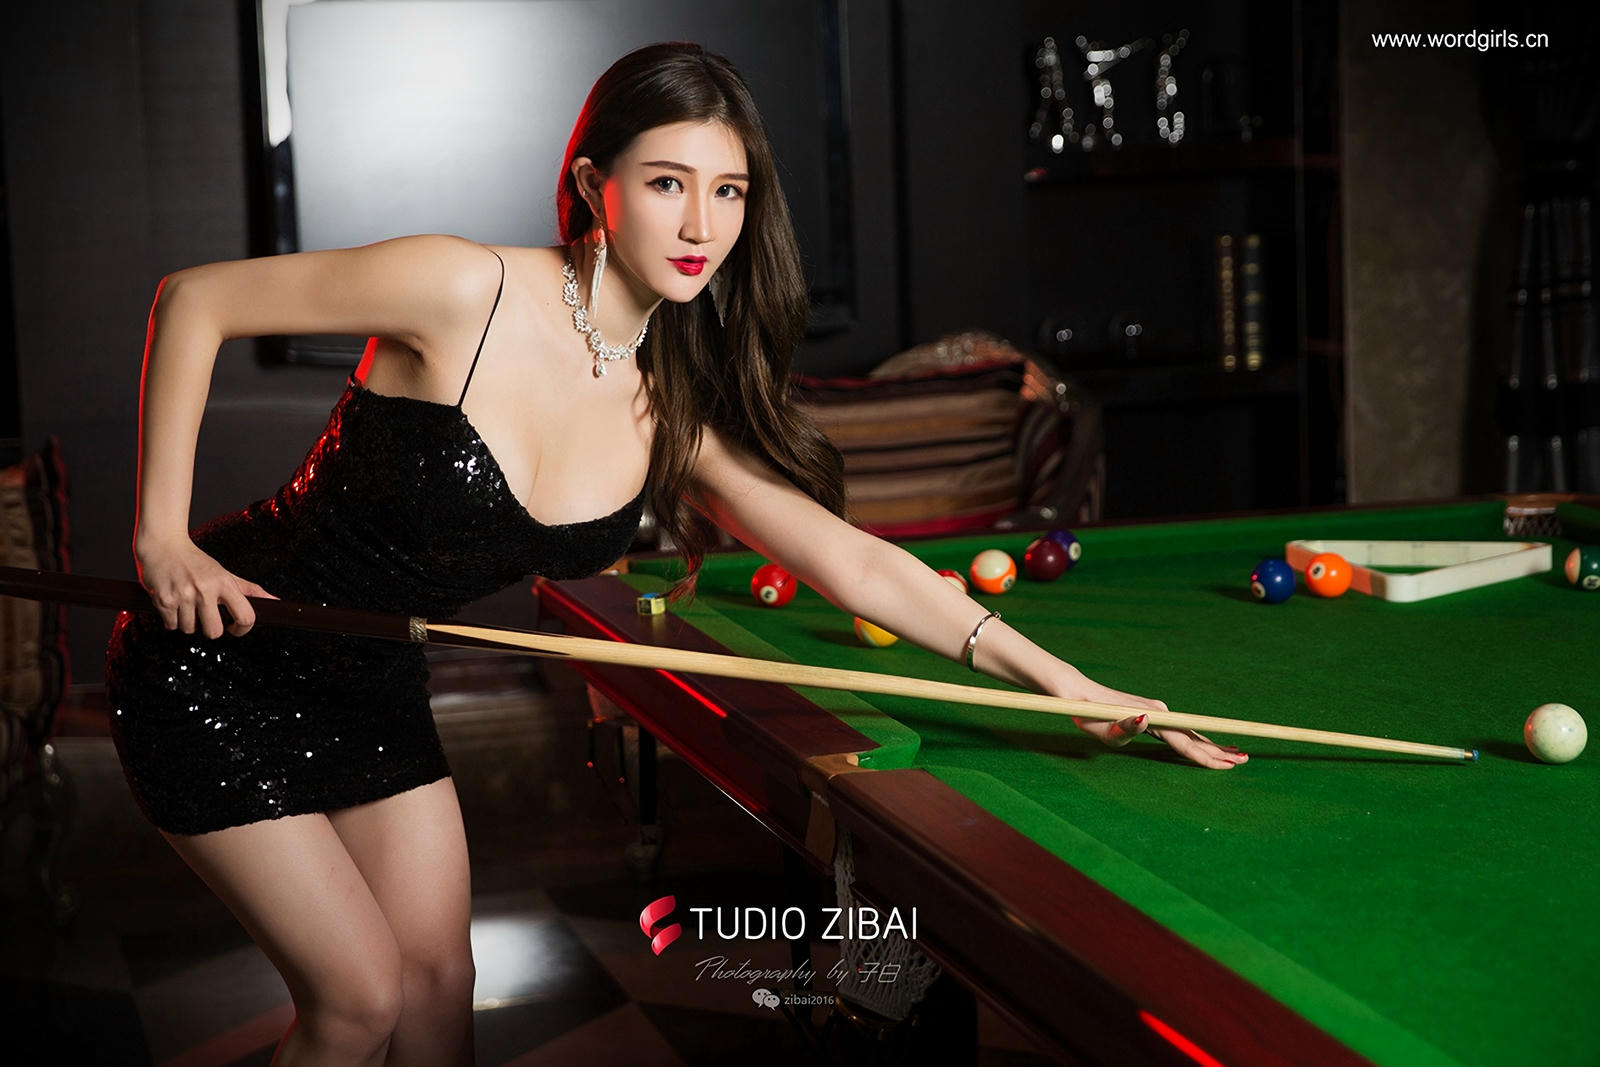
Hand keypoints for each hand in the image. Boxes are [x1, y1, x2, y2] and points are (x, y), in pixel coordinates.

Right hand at [134, 537, 276, 638]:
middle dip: (210, 629)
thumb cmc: (195, 561)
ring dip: (188, 623)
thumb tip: (273, 600)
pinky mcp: (164, 600)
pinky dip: (171, 620)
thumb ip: (249, 590)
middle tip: (206, 617)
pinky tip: (174, 605)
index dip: (242, 629)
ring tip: (187, 605)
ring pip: (190, 630)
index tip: (234, 628)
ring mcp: (183, 596)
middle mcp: (205, 590)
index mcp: (224, 583)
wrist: (163, 545)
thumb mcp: (225, 573)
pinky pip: (171, 626)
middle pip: (214, 632)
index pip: (245, 617)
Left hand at [1061, 676, 1248, 769]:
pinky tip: (1205, 741)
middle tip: (1245, 761)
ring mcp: (1159, 711)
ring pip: (1190, 732)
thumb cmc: (1088, 716)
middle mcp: (1161, 713)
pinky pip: (1181, 729)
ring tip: (1236, 753)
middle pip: (1195, 737)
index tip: (1229, 766)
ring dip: (1213, 744)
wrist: (1079, 694)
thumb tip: (1147, 721)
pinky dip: (1198, 737)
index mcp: (1153, 719)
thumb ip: (1125, 728)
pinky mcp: (1153, 712)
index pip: (1186, 744)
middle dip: (1220, 750)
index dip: (1208, 757)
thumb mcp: (1103, 730)